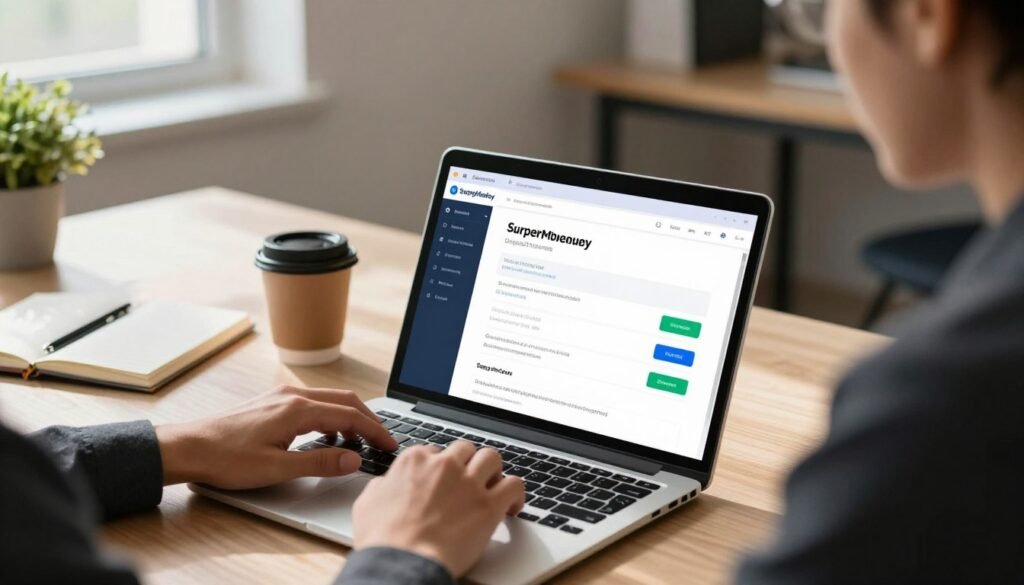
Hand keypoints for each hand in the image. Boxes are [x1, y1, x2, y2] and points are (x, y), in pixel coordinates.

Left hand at [154, 385, 397, 488]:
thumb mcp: (278, 468)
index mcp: (298, 409)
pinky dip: (330, 416)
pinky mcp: (273, 401)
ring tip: (358, 443)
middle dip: (369, 420)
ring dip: (349, 418)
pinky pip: (313, 402)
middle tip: (383, 441)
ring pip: (330, 400)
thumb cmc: (227, 458)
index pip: (351, 416)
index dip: (375, 432)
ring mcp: (282, 395)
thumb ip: (320, 462)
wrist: (189, 447)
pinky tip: (326, 437)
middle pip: (345, 401)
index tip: (390, 445)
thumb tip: (354, 459)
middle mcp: (293, 395)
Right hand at [352, 441, 524, 576]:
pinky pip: (514, 485)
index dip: (439, 465)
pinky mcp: (488, 505)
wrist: (401, 561)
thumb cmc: (382, 538)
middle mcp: (444, 465)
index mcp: (415, 460)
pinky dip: (515, 493)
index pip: (434, 449)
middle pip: (465, 449)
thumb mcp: (368, 502)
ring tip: (491, 487)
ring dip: (492, 471)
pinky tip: (511, 505)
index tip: (441, 478)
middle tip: (468, 481)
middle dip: (467, 463)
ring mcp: (469, 483)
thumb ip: (383, 485)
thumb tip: (388, 483)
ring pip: (492, 458)